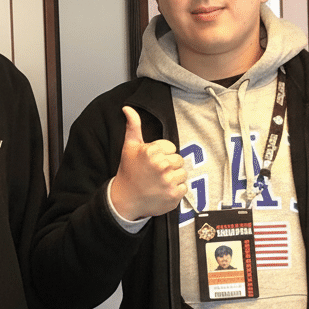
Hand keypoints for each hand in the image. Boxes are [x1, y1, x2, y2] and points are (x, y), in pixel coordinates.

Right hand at [109, 106, 186, 220]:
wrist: (125, 199)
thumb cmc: (128, 171)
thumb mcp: (129, 147)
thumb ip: (133, 126)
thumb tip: (127, 108)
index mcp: (152, 152)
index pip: (171, 148)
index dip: (162, 154)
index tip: (151, 162)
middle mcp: (161, 166)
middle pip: (179, 160)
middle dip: (169, 166)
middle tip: (155, 173)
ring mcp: (168, 182)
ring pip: (183, 173)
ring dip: (173, 178)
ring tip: (159, 182)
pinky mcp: (173, 195)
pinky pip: (184, 188)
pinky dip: (175, 190)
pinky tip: (162, 191)